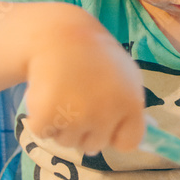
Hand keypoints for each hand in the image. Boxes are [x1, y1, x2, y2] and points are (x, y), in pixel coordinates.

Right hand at [24, 18, 145, 152]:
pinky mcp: (46, 117)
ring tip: (64, 94)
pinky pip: (44, 133)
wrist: (58, 34)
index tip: (107, 122)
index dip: (116, 134)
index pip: (129, 143)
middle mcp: (105, 113)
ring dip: (63, 125)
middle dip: (86, 130)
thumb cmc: (95, 55)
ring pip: (68, 142)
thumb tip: (137, 139)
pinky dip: (42, 120)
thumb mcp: (125, 74)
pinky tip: (47, 95)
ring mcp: (75, 117)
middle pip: (95, 146)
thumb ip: (130, 106)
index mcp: (130, 103)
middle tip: (79, 100)